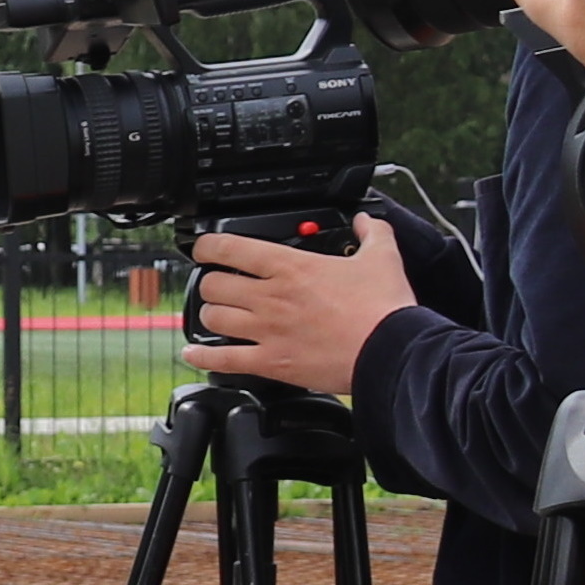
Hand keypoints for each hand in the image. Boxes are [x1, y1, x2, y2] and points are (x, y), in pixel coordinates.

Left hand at [182, 215, 415, 395]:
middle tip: (220, 285)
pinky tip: (194, 355)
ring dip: (211, 316)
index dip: (208, 245)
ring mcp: (267, 331)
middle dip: (212, 283)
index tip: (205, 248)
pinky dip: (202, 358)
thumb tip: (366, 220)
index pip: (231, 247)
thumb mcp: (382, 257)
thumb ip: (372, 232)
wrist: (390, 352)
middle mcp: (271, 297)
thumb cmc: (384, 309)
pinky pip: (222, 361)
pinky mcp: (271, 363)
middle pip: (214, 285)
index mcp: (290, 266)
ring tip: (218, 316)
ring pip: (213, 319)